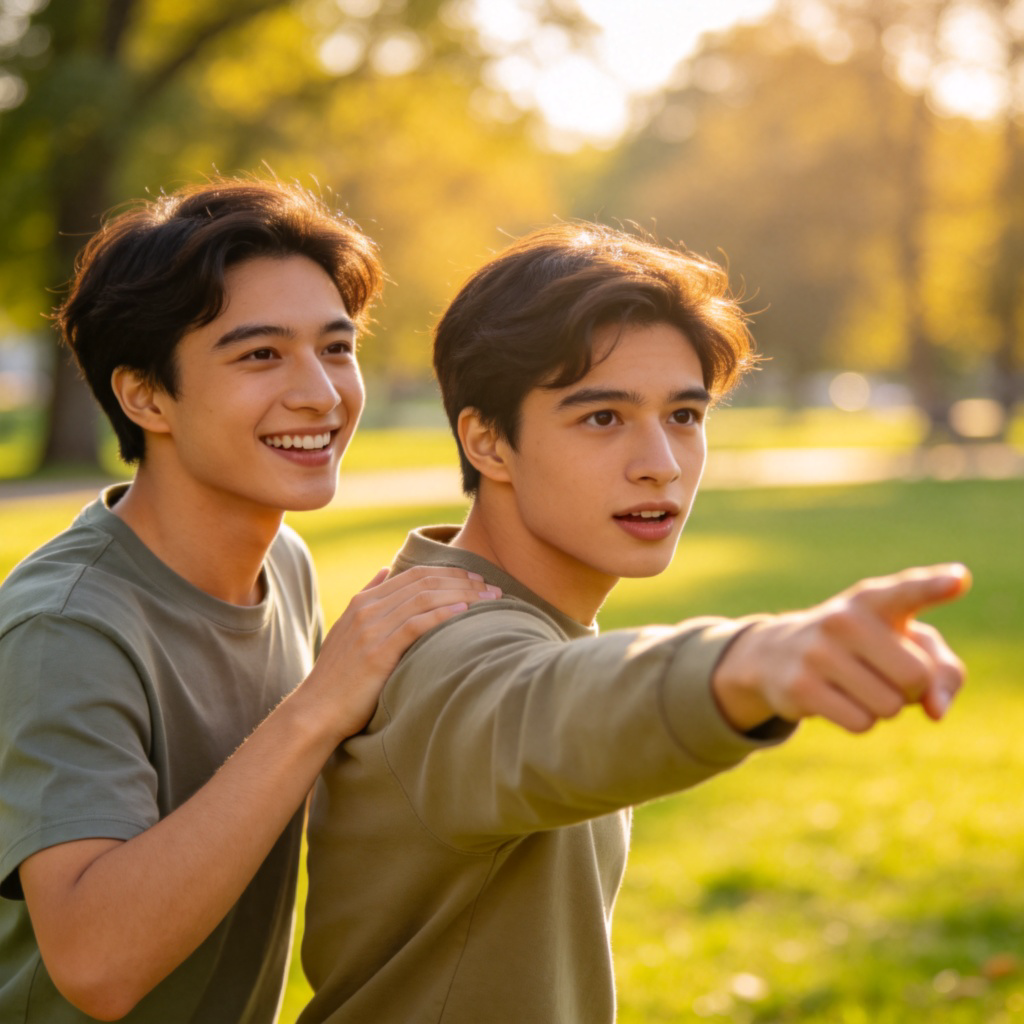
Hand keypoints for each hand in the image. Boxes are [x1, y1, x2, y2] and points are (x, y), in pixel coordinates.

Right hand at [308, 566, 500, 739]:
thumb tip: (385, 569)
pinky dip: (443, 615)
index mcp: (364, 601)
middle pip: (425, 582)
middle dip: (463, 582)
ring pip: (425, 599)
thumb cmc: (339, 675)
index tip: (477, 581)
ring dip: (463, 596)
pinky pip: (416, 625)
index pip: (415, 574)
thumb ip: (368, 597)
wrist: (317, 710)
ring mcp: (371, 629)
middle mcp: (368, 609)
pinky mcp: (377, 652)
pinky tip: (465, 614)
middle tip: (493, 589)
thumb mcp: (347, 629)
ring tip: (490, 600)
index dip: (450, 574)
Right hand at [712, 564, 969, 733]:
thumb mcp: (904, 645)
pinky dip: (860, 721)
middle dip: (911, 690)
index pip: (907, 591)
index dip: (934, 586)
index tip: (959, 580)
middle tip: (883, 674)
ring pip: (889, 706)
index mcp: (873, 600)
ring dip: (884, 707)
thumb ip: (943, 671)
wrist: (777, 654)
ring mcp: (818, 652)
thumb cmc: (862, 648)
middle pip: (916, 677)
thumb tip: (936, 711)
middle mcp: (843, 619)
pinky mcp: (801, 686)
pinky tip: (838, 699)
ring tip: (857, 684)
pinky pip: (861, 724)